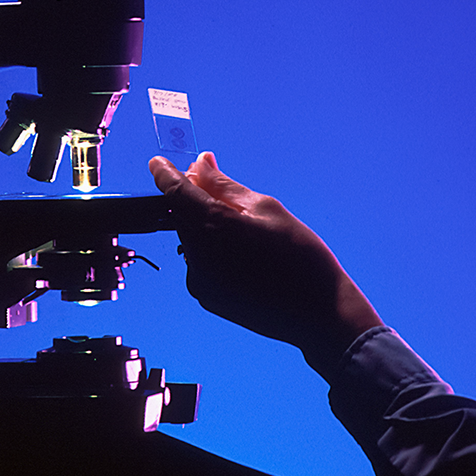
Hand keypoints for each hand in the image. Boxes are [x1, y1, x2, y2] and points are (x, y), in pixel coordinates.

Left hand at [148, 151, 382, 380]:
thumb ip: (224, 186)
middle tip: (221, 190)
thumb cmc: (300, 255)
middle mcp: (197, 256)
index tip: (158, 163)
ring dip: (207, 228)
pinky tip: (247, 257)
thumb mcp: (265, 208)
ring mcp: (200, 281)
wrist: (318, 312)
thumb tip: (199, 165)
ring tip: (248, 233)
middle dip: (195, 199)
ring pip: (193, 240)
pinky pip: (202, 264)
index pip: (174, 191)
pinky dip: (215, 252)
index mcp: (212, 226)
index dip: (164, 173)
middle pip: (183, 216)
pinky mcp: (207, 298)